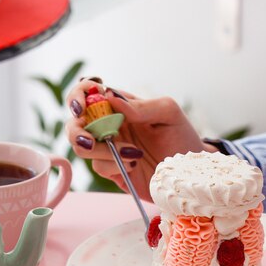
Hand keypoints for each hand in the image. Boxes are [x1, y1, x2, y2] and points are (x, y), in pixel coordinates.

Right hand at [65, 80, 211, 201]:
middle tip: (90, 138)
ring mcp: (109, 150)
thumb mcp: (168, 114)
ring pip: (82, 147)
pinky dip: (114, 166)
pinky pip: (99, 167)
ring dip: (101, 150)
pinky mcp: (113, 171)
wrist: (191, 172)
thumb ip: (141, 106)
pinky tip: (134, 165)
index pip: (88, 93)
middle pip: (75, 123)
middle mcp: (109, 126)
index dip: (78, 95)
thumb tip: (110, 98)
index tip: (83, 105)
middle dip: (76, 131)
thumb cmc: (181, 137)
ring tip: (133, 154)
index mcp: (119, 106)